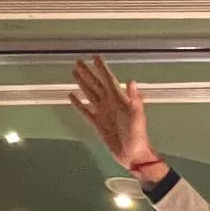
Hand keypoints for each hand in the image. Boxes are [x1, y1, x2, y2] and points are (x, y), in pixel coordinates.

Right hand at [69, 56, 156, 171]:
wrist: (133, 154)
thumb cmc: (138, 136)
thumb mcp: (138, 116)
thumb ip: (134, 100)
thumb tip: (132, 82)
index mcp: (119, 100)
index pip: (108, 80)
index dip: (102, 68)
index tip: (95, 57)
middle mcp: (109, 104)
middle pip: (96, 83)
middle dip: (88, 72)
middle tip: (79, 60)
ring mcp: (103, 112)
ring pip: (89, 93)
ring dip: (82, 82)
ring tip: (74, 72)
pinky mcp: (97, 123)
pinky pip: (85, 110)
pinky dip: (78, 103)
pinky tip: (71, 95)